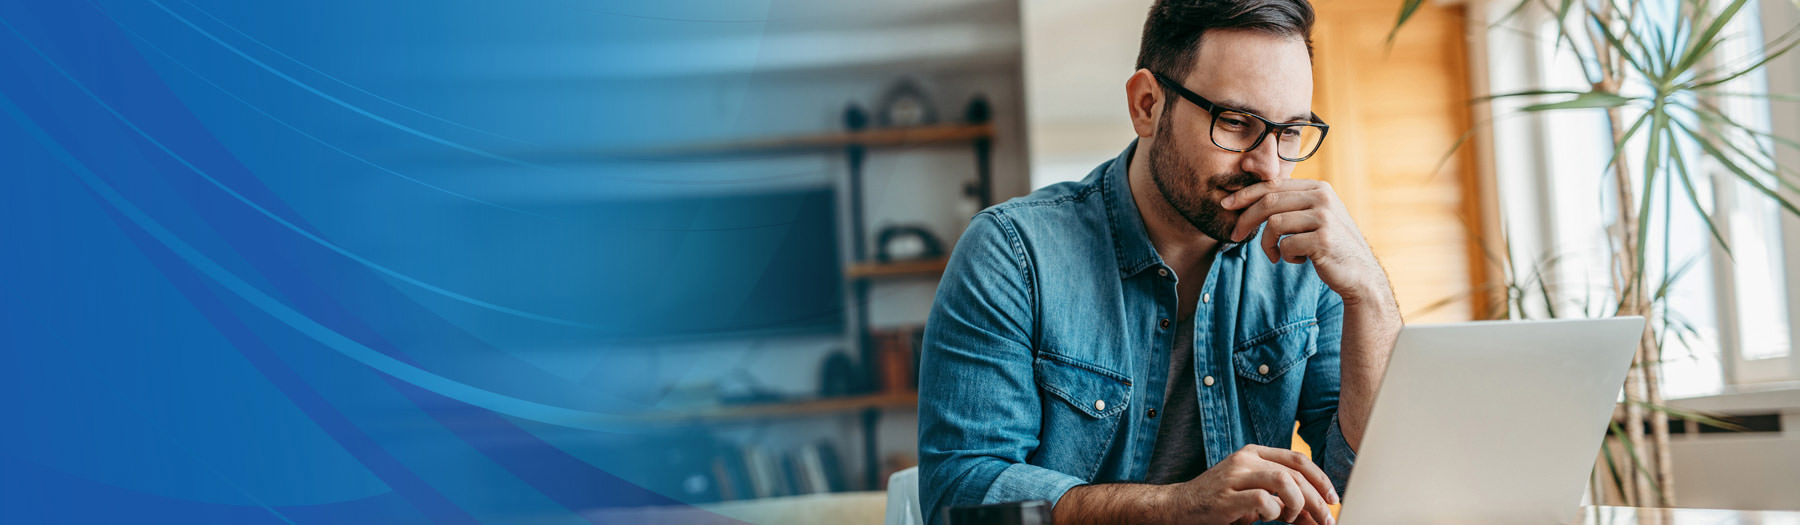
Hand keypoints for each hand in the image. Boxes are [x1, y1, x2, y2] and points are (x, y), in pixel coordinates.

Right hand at [1164, 445, 1337, 524]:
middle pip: (1295, 472)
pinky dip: (1274, 512)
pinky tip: (1268, 518)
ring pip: (1283, 481)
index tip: (1332, 499)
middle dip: (1316, 499)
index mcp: (1253, 453)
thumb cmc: (1219, 502)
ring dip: (1297, 503)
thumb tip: (1315, 515)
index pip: (1297, 459)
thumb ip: (1283, 501)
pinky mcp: (1226, 496)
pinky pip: (1263, 500)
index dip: (1321, 479)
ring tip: (1291, 518)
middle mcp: (1245, 459)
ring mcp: (1234, 476)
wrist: (1179, 507)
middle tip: (1325, 519)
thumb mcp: (1255, 497)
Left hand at [1222, 180, 1386, 305]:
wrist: (1360, 274)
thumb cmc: (1330, 246)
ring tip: (1277, 255)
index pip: (1273, 185)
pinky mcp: (1323, 239)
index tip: (1226, 204)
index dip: (1246, 194)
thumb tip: (1249, 198)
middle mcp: (1322, 197)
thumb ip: (1291, 205)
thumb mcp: (1314, 218)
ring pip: (1274, 224)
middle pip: (1269, 201)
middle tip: (1235, 235)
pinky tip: (1298, 261)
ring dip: (1267, 244)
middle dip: (1246, 219)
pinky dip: (1286, 256)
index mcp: (1318, 188)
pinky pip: (1286, 245)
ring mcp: (1324, 217)